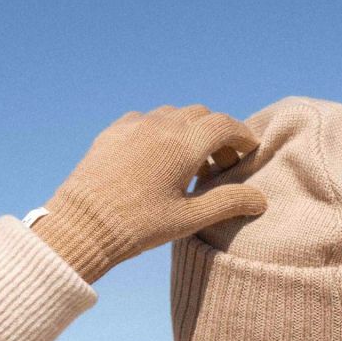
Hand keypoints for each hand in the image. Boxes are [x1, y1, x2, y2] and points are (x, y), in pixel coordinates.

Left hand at [36, 105, 264, 281]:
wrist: (82, 225)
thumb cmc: (139, 226)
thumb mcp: (189, 219)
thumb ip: (227, 203)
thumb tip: (260, 199)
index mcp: (184, 144)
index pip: (225, 125)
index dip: (242, 136)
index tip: (249, 151)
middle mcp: (161, 125)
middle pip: (201, 115)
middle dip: (218, 134)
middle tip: (222, 163)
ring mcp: (134, 125)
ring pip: (173, 114)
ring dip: (189, 131)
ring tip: (190, 163)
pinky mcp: (113, 131)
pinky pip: (146, 120)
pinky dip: (162, 131)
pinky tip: (158, 157)